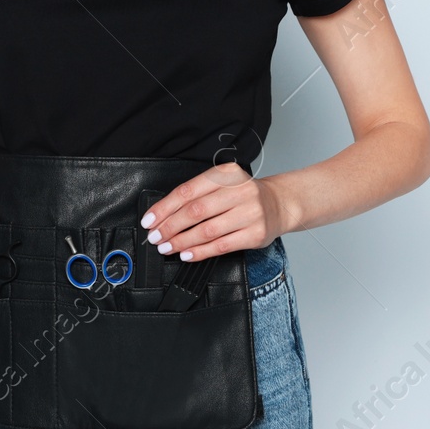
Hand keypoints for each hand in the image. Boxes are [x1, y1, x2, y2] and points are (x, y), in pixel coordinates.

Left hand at [139, 163, 291, 262]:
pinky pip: (221, 245)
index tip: (150, 220)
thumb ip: (197, 195)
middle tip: (155, 237)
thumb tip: (163, 215)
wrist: (279, 204)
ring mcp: (249, 213)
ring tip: (167, 247)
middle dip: (170, 226)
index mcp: (226, 174)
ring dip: (182, 241)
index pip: (188, 191)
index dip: (164, 208)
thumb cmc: (243, 195)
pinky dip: (201, 252)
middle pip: (195, 211)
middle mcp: (239, 191)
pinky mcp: (255, 234)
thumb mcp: (223, 184)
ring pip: (207, 230)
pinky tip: (187, 254)